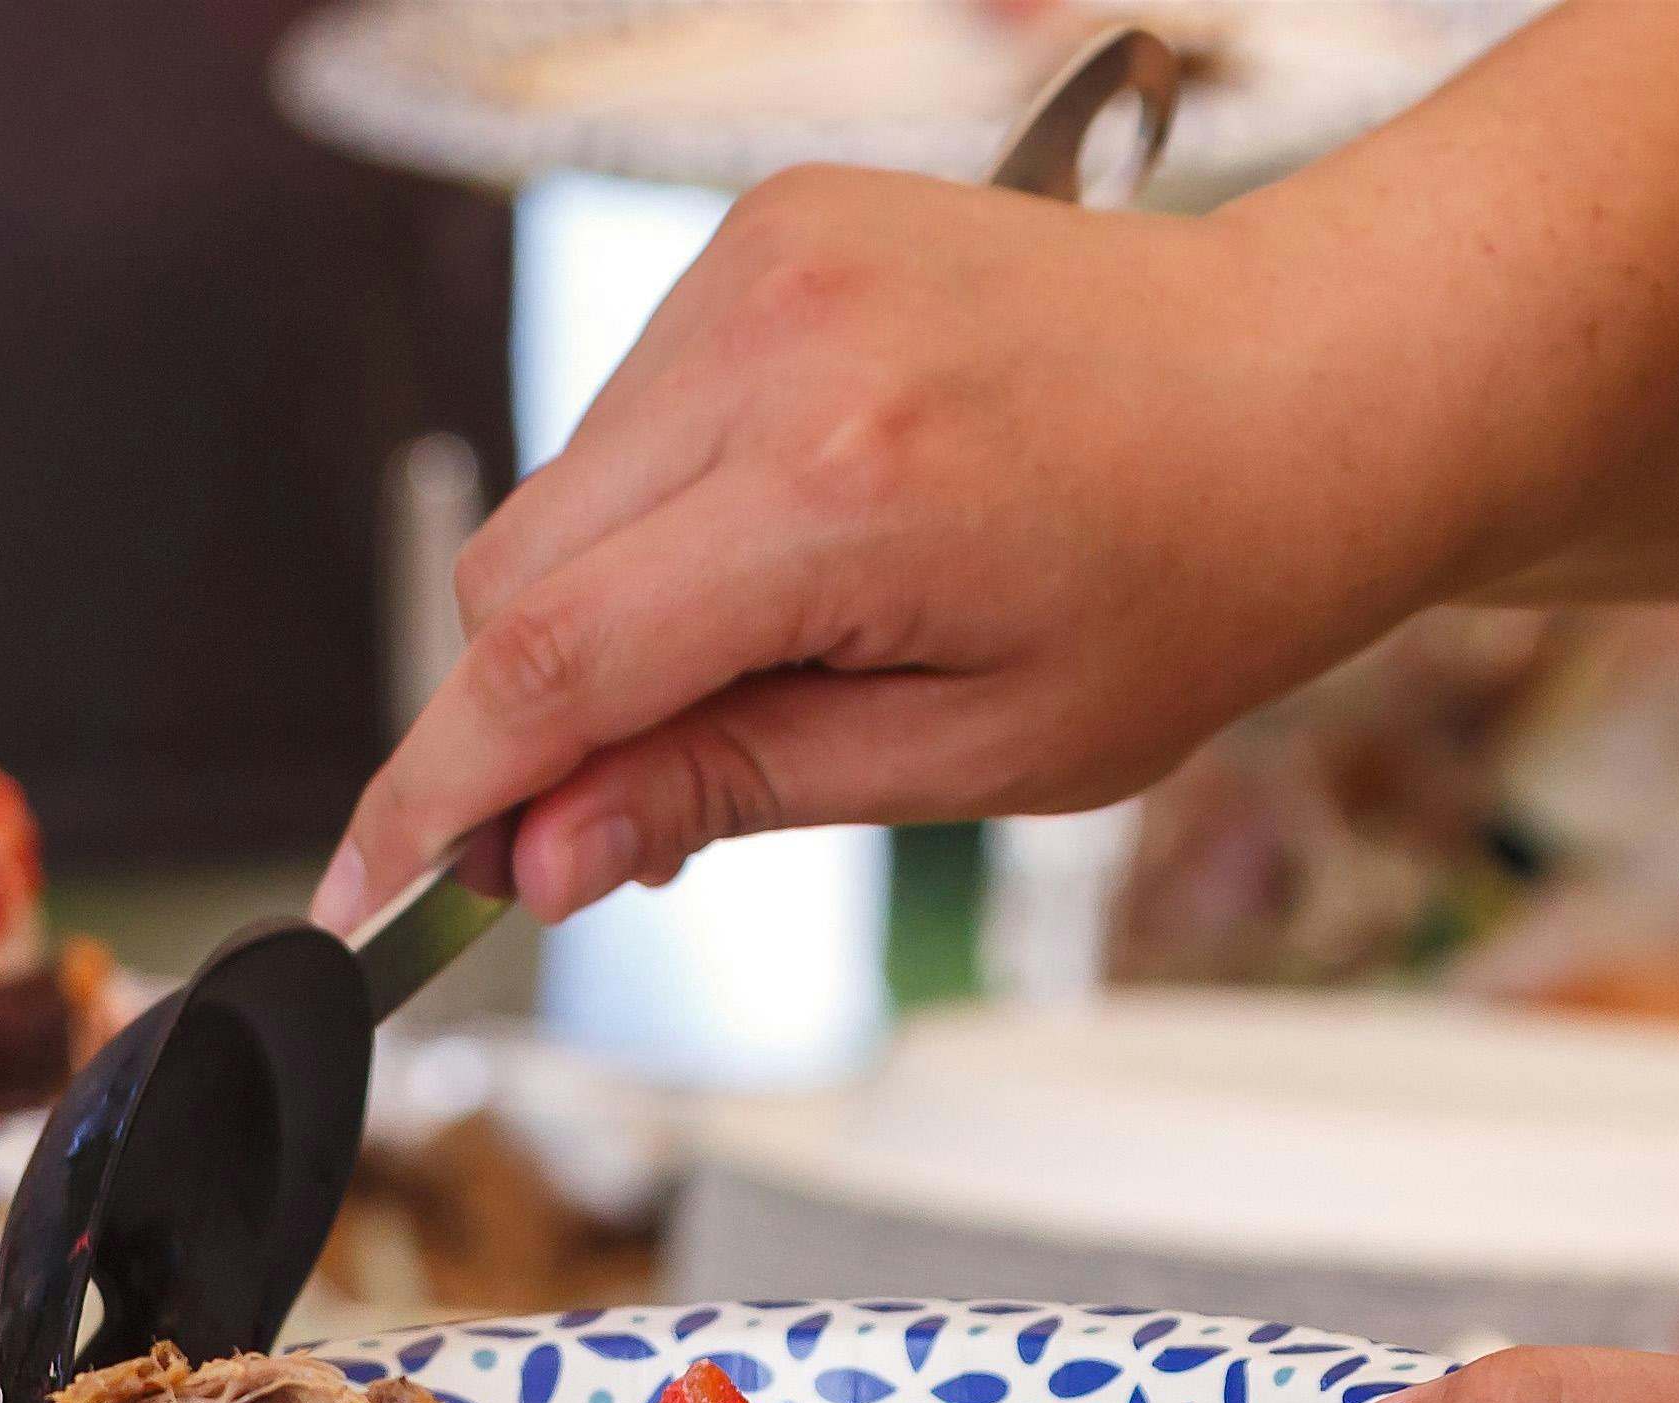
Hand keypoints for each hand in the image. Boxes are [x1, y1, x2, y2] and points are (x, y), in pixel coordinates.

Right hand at [316, 170, 1426, 929]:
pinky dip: (658, 515)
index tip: (369, 896)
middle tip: (628, 825)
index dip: (433, 796)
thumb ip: (732, 792)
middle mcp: (781, 343)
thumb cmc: (1194, 577)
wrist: (1309, 385)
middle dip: (532, 722)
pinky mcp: (765, 230)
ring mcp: (763, 261)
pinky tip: (789, 549)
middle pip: (516, 578)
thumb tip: (543, 857)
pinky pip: (626, 418)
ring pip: (557, 500)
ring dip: (605, 614)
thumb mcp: (978, 752)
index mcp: (845, 487)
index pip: (547, 660)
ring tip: (779, 657)